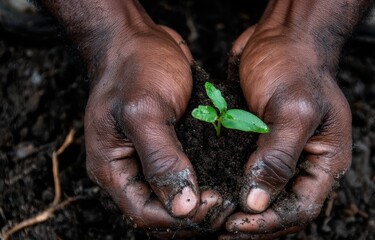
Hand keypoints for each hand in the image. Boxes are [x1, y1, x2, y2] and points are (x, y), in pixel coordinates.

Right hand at [83, 10, 233, 233]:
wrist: (139, 38)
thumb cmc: (135, 67)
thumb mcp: (145, 110)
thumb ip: (161, 158)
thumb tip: (182, 207)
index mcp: (113, 167)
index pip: (145, 214)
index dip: (180, 219)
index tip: (215, 205)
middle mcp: (129, 169)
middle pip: (161, 212)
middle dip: (194, 215)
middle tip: (228, 202)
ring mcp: (148, 159)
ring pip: (175, 197)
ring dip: (202, 202)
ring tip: (232, 194)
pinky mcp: (167, 146)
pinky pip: (185, 175)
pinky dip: (205, 181)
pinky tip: (228, 176)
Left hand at [220, 6, 353, 238]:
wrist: (281, 37)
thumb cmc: (295, 66)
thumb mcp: (293, 108)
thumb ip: (278, 156)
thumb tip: (257, 202)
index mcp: (325, 160)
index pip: (301, 208)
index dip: (270, 223)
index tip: (237, 224)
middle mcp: (304, 163)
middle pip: (282, 209)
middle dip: (254, 223)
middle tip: (221, 230)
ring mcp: (282, 154)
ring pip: (264, 197)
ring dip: (241, 211)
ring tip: (213, 219)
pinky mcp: (260, 144)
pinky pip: (248, 175)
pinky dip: (232, 188)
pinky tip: (212, 192)